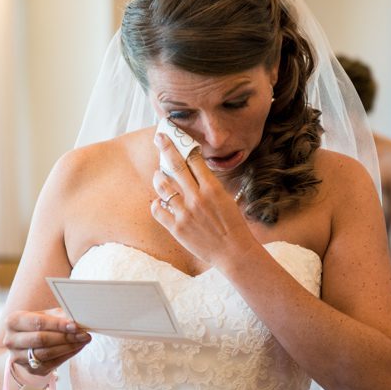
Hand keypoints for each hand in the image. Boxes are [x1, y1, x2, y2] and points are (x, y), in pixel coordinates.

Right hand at [2, 308, 90, 376]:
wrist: (25, 342)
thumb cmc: (36, 325)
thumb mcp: (44, 315)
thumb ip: (58, 316)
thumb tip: (75, 320)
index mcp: (13, 322)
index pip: (37, 323)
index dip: (57, 324)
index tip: (74, 325)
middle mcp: (12, 341)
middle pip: (41, 339)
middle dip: (65, 337)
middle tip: (83, 334)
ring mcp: (19, 357)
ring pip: (47, 354)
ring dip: (68, 347)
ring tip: (83, 340)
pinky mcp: (30, 369)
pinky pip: (51, 364)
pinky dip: (66, 355)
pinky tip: (76, 348)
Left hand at [151, 133, 256, 265]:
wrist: (233, 252)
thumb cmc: (233, 225)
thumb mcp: (226, 199)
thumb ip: (210, 185)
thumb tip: (196, 172)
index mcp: (212, 188)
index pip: (194, 161)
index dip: (183, 147)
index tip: (175, 138)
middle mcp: (196, 198)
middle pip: (176, 167)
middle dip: (166, 149)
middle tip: (159, 138)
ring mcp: (185, 213)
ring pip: (163, 187)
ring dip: (158, 177)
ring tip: (158, 175)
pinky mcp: (176, 228)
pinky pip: (159, 210)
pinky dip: (157, 203)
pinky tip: (159, 201)